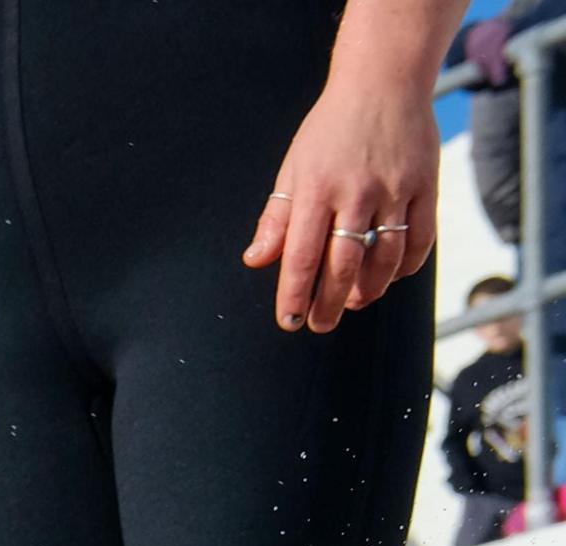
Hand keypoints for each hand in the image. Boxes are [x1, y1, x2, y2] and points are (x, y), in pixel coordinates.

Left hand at [243, 7, 454, 332]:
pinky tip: (389, 277)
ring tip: (353, 303)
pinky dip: (405, 267)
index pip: (301, 257)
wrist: (383, 83)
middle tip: (319, 325)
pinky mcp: (427, 186)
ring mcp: (396, 190)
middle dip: (329, 304)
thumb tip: (256, 261)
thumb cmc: (329, 130)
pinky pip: (419, 240)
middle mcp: (357, 193)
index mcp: (316, 190)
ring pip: (385, 259)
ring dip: (368, 290)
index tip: (290, 322)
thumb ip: (276, 219)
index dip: (295, 295)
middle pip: (343, 266)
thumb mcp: (293, 169)